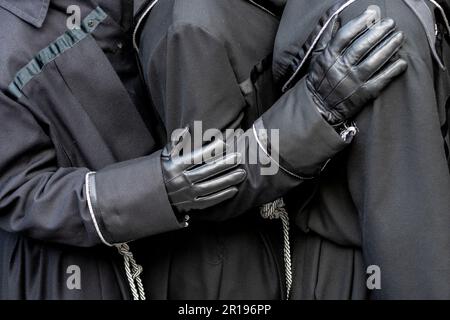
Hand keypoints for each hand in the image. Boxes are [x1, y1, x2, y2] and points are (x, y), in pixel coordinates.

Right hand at [161, 127, 245, 214]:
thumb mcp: (165, 155)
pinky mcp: (191, 204)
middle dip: (225, 164)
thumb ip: (177, 142)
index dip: (211, 149)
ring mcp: (187, 194)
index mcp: (176, 166)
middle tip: (239, 157)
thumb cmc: (163, 170)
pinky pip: (209, 201)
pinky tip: (234, 189)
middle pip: (207, 171)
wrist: (152, 195)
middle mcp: (181, 180)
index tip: (224, 143)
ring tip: (242, 173)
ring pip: (211, 187)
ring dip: (228, 180)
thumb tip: (187, 128)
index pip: (197, 157)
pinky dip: (222, 196)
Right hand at [307, 7, 407, 124]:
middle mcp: (341, 68)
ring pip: (374, 61)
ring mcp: (353, 81)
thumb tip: (336, 16)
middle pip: (362, 46)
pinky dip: (393, 70)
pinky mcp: (363, 94)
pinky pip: (381, 80)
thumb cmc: (318, 80)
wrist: (318, 108)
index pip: (345, 36)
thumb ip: (327, 36)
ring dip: (389, 47)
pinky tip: (401, 61)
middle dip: (378, 32)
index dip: (359, 23)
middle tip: (391, 22)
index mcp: (329, 57)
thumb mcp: (317, 56)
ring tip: (399, 37)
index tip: (371, 13)